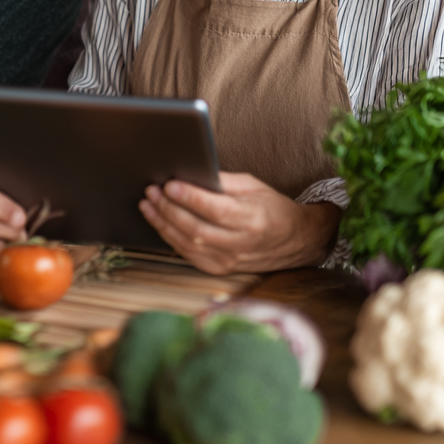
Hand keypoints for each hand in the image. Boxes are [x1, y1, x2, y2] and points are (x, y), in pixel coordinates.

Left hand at [138, 172, 341, 275]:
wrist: (295, 240)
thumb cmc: (272, 208)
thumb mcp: (252, 186)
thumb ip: (222, 182)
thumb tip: (190, 174)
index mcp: (253, 219)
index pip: (216, 210)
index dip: (190, 197)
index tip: (169, 184)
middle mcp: (241, 244)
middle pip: (197, 229)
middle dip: (169, 209)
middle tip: (152, 191)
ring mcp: (230, 261)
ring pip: (189, 244)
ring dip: (163, 224)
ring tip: (148, 204)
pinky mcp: (221, 269)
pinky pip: (189, 256)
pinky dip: (171, 239)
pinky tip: (159, 223)